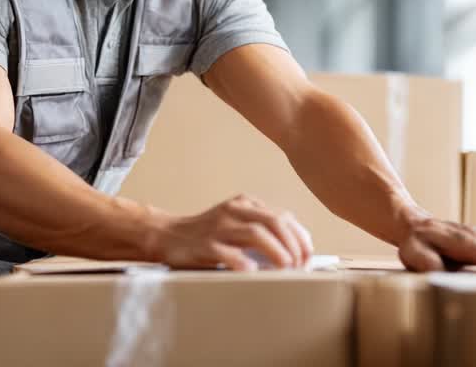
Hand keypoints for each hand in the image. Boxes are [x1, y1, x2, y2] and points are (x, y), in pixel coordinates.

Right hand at [146, 194, 313, 270]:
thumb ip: (262, 228)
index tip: (309, 256)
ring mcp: (218, 227)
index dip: (300, 237)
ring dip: (277, 251)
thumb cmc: (207, 234)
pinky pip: (227, 252)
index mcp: (245, 204)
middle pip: (273, 222)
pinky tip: (253, 272)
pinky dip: (243, 262)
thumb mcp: (236, 222)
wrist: (166, 235)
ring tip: (287, 268)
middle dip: (293, 244)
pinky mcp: (204, 245)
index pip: (283, 216)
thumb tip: (297, 249)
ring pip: (255, 233)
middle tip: (301, 265)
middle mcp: (233, 211)